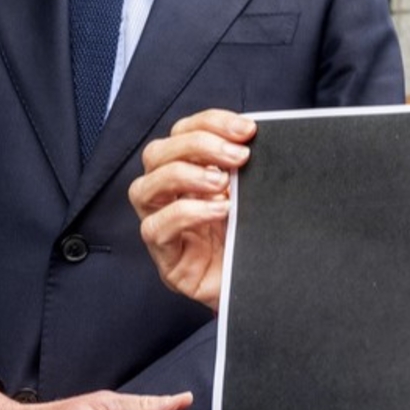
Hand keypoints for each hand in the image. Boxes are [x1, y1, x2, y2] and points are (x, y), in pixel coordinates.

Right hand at [130, 108, 255, 310]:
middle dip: (199, 145)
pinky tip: (219, 210)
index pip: (183, 133)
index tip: (247, 128)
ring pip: (144, 187)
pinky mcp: (166, 256)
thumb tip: (254, 139)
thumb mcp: (254, 195)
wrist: (266, 286)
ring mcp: (162, 225)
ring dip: (185, 176)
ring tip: (223, 183)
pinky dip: (188, 213)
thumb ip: (247, 169)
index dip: (210, 123)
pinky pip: (156, 228)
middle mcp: (168, 195)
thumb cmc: (255, 238)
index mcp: (189, 172)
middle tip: (239, 155)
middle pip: (158, 153)